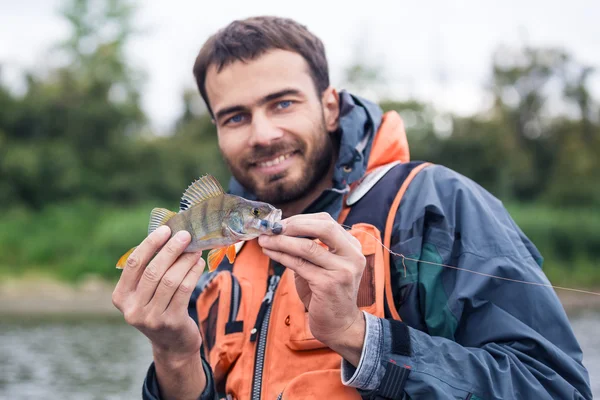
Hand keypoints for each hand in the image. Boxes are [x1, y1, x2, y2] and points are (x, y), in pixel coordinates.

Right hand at [112, 225, 206, 399]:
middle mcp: (132, 309)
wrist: (172, 343)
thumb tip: (169, 234)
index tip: (166, 229)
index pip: (134, 263)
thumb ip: (150, 268)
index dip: (150, 244)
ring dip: (185, 260)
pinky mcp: (171, 322)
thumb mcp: (146, 292)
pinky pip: (184, 290)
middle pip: (153, 271)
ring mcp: (151, 318)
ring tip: (195, 249)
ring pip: (170, 280)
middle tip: (186, 235)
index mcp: (120, 297)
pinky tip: (199, 263)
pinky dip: (193, 273)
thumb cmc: (160, 307)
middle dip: (171, 250)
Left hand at [258, 212, 366, 365]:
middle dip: (294, 225)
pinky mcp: (328, 284)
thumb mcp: (323, 266)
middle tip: (272, 228)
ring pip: (307, 246)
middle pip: (323, 227)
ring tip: (264, 240)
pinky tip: (270, 252)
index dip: (301, 219)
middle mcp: (352, 256)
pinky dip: (281, 256)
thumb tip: (280, 230)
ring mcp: (342, 270)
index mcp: (352, 247)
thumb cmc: (327, 294)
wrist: (339, 325)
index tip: (280, 222)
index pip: (326, 221)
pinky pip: (299, 264)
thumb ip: (310, 247)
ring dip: (281, 241)